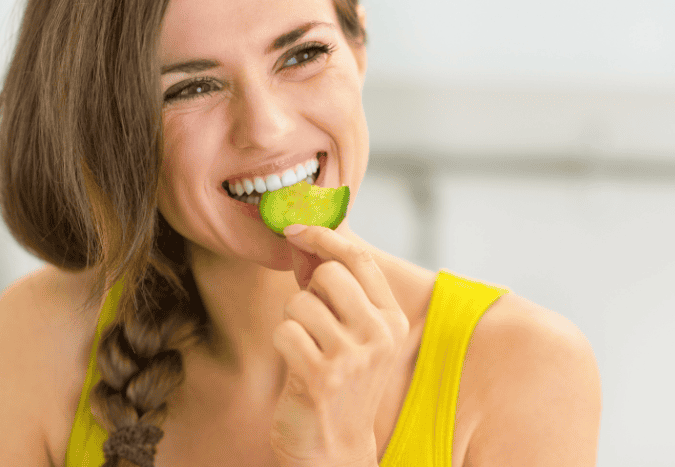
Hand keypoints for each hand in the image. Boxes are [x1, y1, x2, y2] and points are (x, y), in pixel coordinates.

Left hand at [270, 224, 409, 466]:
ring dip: (292, 320)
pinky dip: (282, 343)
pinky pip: (284, 331)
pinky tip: (296, 364)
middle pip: (329, 273)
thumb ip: (338, 289)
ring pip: (301, 301)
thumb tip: (305, 236)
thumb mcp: (354, 335)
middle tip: (312, 321)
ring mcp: (352, 356)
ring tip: (306, 347)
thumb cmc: (339, 384)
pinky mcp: (322, 375)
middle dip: (308, 291)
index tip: (298, 230)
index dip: (324, 237)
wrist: (334, 450)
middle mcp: (379, 334)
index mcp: (392, 320)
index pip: (360, 258)